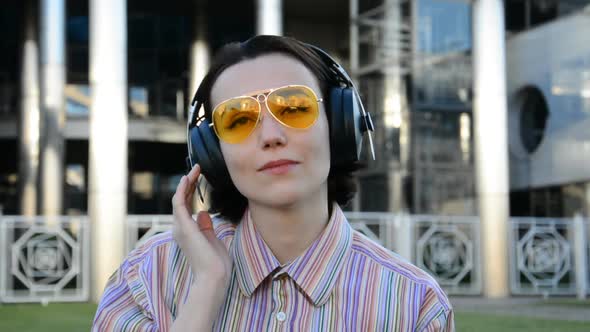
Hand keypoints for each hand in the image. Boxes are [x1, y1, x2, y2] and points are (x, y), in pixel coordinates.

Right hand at [171, 164, 231, 287]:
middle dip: (189, 184)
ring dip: (186, 183)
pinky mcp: (184, 227)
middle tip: (197, 169)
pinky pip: (179, 204)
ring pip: (179, 199)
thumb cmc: (215, 263)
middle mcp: (180, 228)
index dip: (191, 190)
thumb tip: (203, 213)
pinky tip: (187, 179)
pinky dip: (182, 190)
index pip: (187, 206)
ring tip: (195, 170)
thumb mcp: (212, 239)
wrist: (214, 276)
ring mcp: (180, 227)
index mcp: (187, 231)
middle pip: (182, 200)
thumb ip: (206, 226)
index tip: (198, 178)